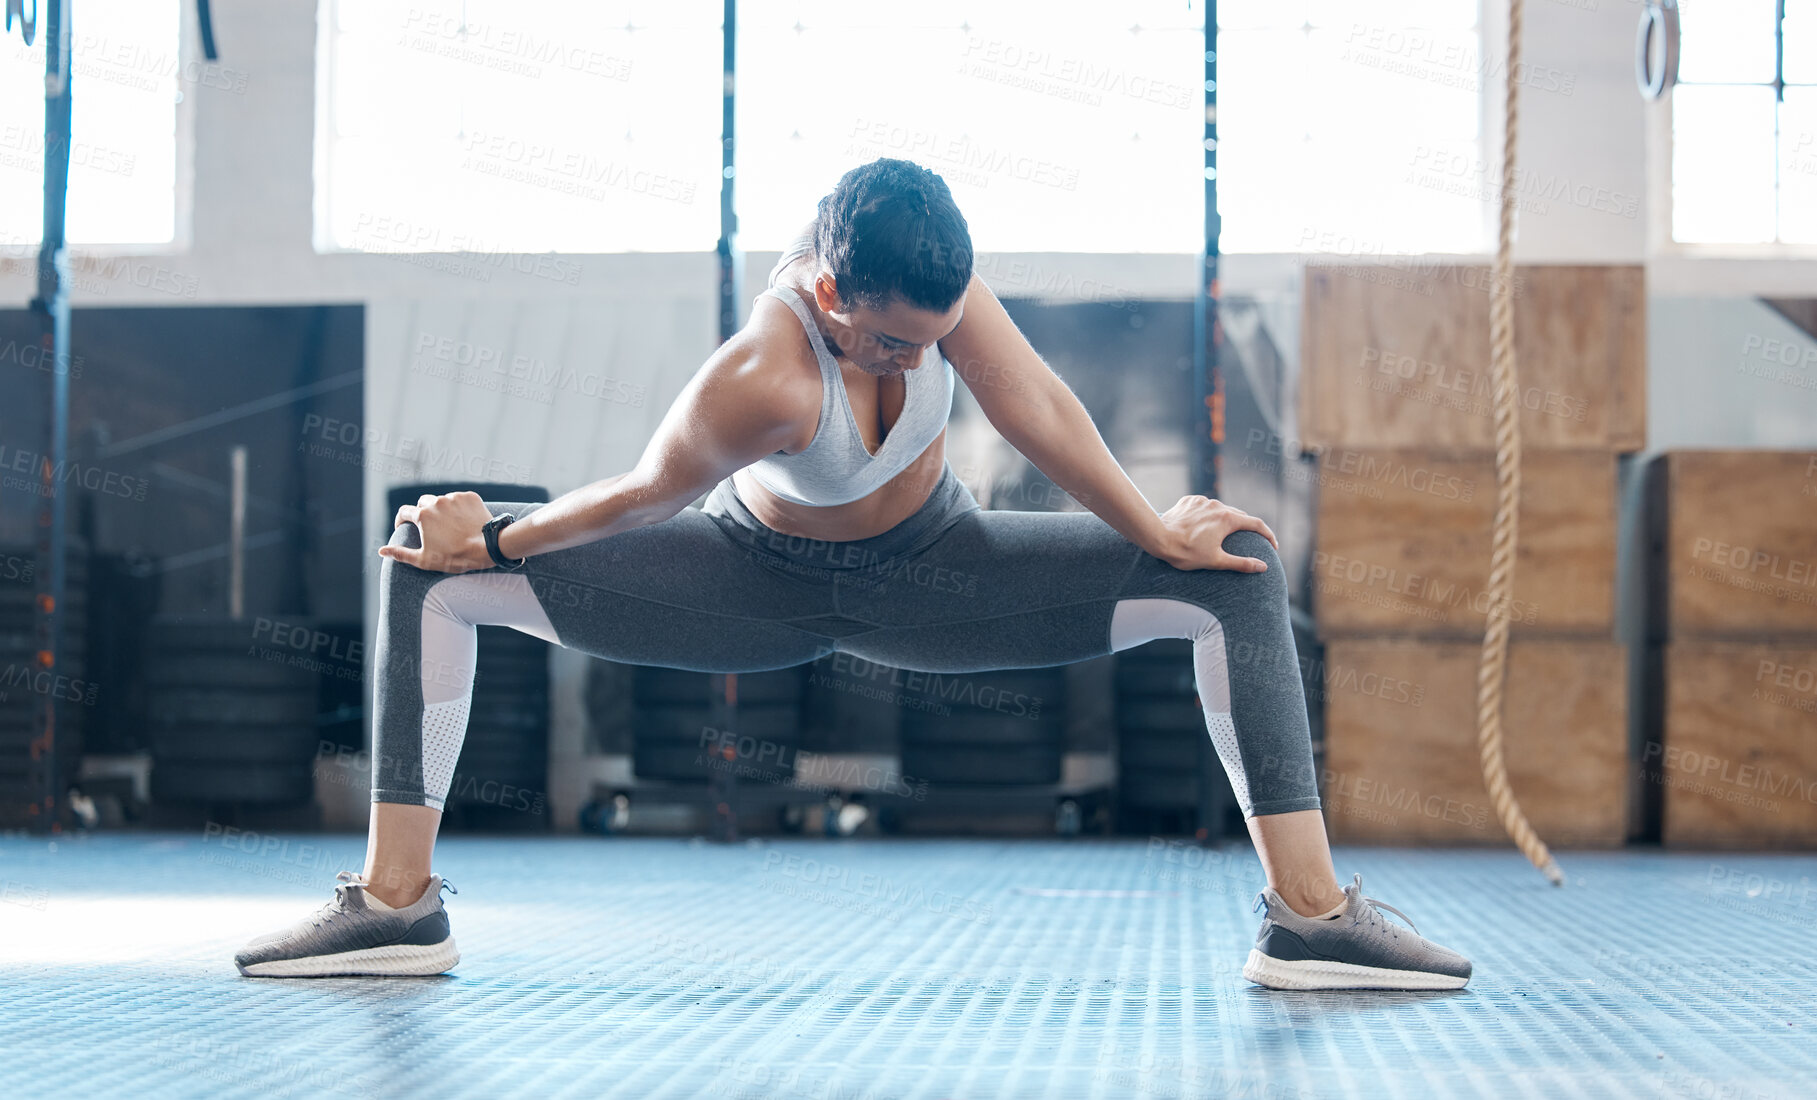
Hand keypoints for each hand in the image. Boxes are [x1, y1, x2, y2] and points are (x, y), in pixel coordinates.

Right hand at [377, 491, 497, 573]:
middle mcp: (436, 501)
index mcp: (422, 515)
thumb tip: (381, 551)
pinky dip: (459, 508)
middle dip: (422, 513)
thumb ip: (401, 553)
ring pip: (442, 500)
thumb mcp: (424, 559)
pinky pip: (460, 499)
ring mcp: (454, 497)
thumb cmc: (455, 556)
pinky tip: (464, 521)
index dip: (401, 520)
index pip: (404, 512)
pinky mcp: (470, 497)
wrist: (488, 547)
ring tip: (450, 526)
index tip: (404, 526)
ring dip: (442, 510)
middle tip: (430, 528)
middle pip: (423, 503)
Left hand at [1155, 495, 1279, 572]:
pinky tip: (1202, 527)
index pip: (1256, 524)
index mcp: (1228, 519)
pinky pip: (1204, 507)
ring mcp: (1202, 501)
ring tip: (1223, 535)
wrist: (1157, 537)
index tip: (1273, 545)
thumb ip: (1241, 563)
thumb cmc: (1186, 552)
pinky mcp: (1189, 501)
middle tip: (1249, 542)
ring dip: (1226, 521)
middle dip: (1246, 528)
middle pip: (1239, 516)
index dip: (1268, 535)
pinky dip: (1208, 516)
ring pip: (1221, 510)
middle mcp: (1217, 505)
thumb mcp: (1216, 561)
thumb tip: (1262, 566)